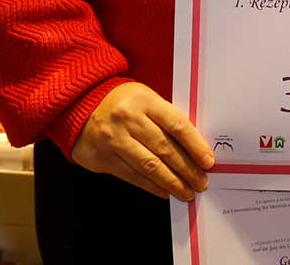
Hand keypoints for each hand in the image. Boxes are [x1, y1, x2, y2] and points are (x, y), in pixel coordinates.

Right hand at [71, 81, 213, 200]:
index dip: (195, 145)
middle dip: (187, 168)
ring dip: (172, 182)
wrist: (81, 103)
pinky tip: (165, 192)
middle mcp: (128, 119)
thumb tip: (193, 146)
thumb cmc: (122, 101)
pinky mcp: (102, 158)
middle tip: (202, 182)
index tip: (208, 161)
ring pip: (149, 166)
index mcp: (144, 100)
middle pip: (165, 148)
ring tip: (187, 191)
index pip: (177, 125)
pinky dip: (151, 186)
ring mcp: (114, 140)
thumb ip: (165, 118)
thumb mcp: (145, 98)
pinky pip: (132, 176)